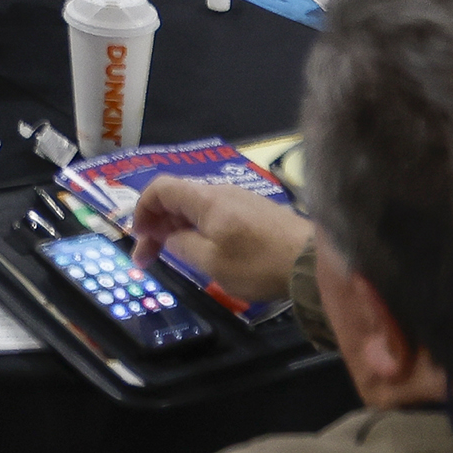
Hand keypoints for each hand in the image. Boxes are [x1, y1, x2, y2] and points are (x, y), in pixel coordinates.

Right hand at [128, 178, 312, 305]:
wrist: (313, 262)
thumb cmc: (258, 264)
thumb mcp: (211, 263)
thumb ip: (182, 245)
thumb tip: (168, 235)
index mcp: (205, 199)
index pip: (160, 188)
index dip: (141, 211)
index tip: (139, 240)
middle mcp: (221, 191)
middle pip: (177, 198)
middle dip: (157, 225)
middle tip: (149, 260)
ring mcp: (240, 199)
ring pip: (197, 207)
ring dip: (178, 229)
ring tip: (175, 257)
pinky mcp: (255, 211)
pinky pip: (216, 213)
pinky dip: (200, 229)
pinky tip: (205, 251)